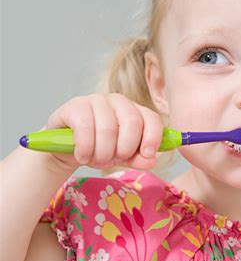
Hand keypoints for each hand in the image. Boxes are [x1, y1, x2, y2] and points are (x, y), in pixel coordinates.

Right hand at [44, 93, 162, 170]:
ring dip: (102, 153)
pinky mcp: (75, 105)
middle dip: (124, 149)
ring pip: (108, 129)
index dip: (153, 138)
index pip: (152, 119)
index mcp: (135, 111)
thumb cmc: (99, 148)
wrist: (67, 148)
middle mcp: (118, 101)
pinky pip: (85, 128)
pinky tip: (82, 156)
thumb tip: (151, 160)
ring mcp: (96, 100)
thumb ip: (138, 159)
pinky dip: (85, 149)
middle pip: (132, 123)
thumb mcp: (122, 157)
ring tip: (95, 160)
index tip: (147, 154)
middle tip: (112, 160)